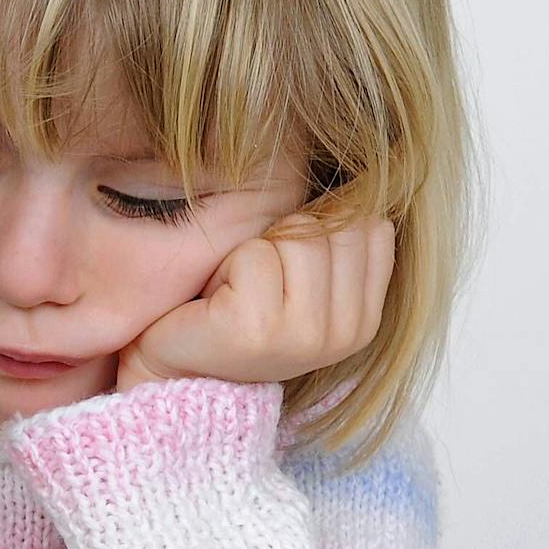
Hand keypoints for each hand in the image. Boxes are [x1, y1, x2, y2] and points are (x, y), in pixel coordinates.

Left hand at [116, 215, 394, 390]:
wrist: (177, 372)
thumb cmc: (238, 314)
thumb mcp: (305, 279)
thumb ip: (339, 239)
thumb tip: (368, 176)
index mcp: (365, 320)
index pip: (371, 226)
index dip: (320, 228)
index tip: (288, 270)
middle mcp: (346, 334)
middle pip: (332, 226)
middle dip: (285, 238)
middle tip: (254, 284)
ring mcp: (305, 335)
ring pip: (295, 237)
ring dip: (253, 253)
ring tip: (235, 293)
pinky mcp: (258, 329)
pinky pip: (254, 255)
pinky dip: (225, 267)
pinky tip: (214, 305)